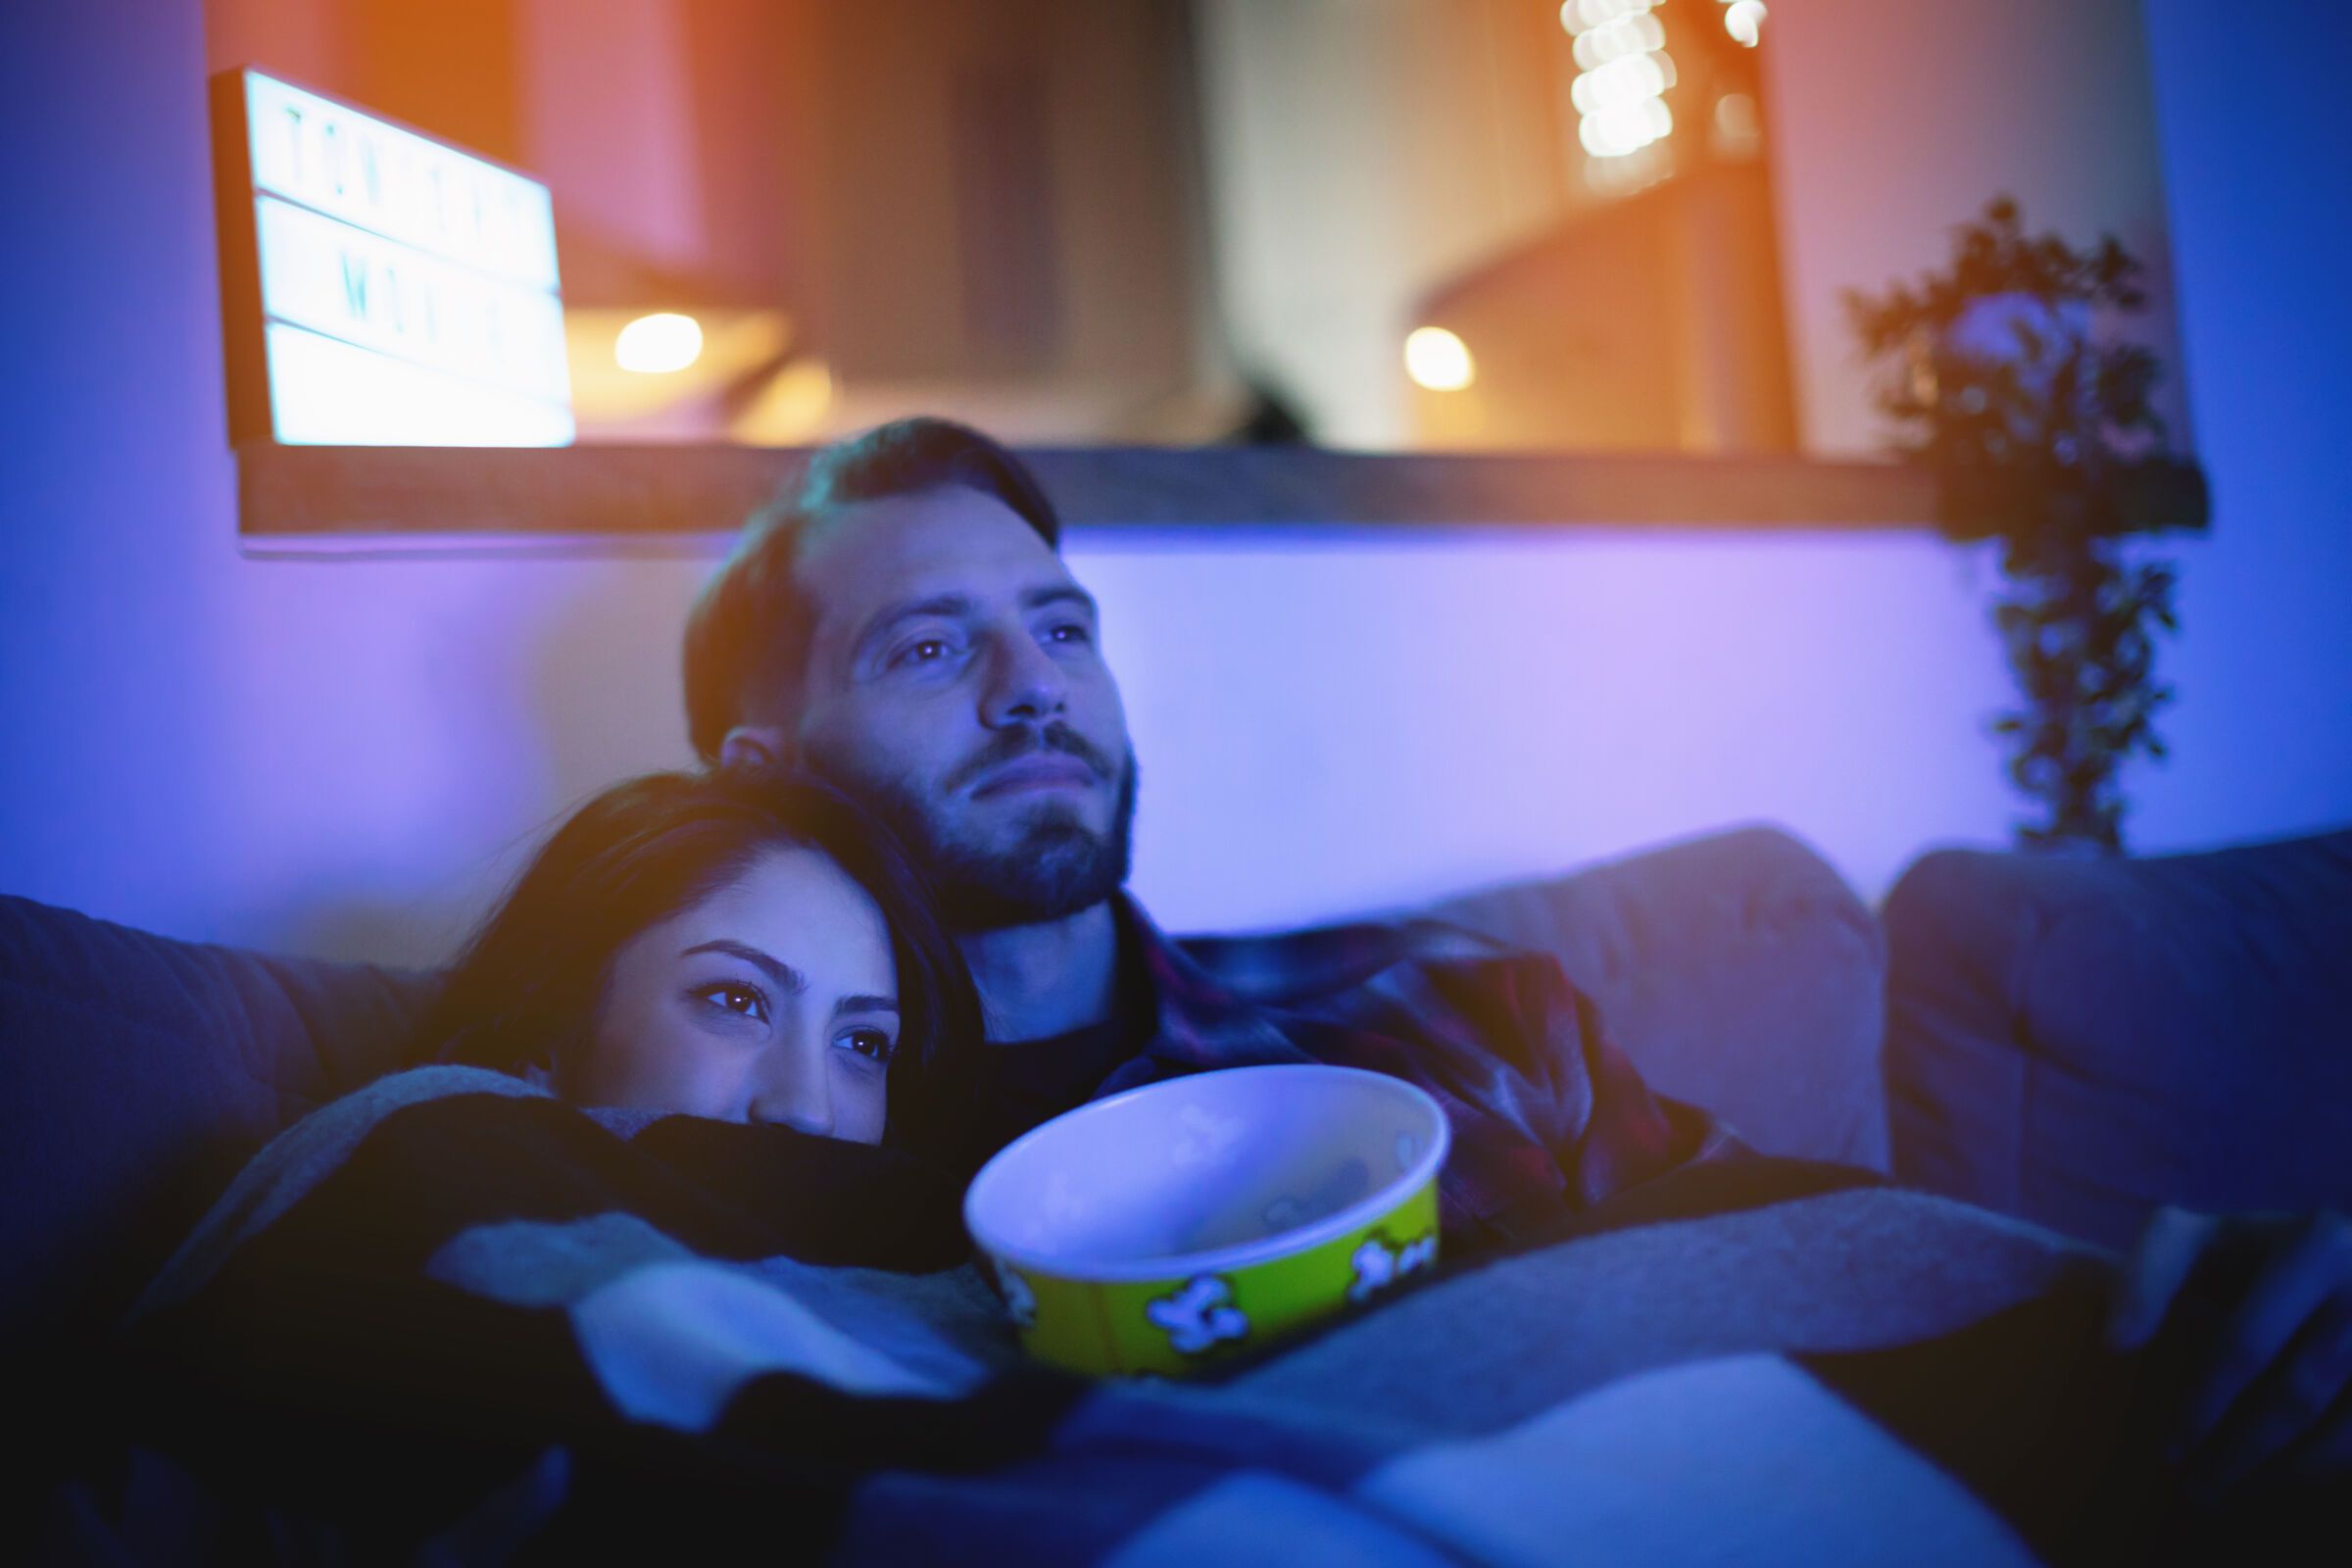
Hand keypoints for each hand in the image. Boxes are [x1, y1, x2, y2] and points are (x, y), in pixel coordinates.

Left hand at [2108, 1207, 2351, 1502]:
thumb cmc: (2256, 1253)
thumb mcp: (2200, 1240)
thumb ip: (2151, 1273)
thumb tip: (2118, 1342)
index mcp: (2314, 1245)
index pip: (2247, 1344)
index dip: (2203, 1403)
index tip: (2169, 1451)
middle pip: (2294, 1397)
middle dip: (2237, 1453)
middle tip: (2193, 1491)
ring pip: (2336, 1430)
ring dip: (2282, 1472)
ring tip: (2229, 1495)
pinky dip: (2324, 1468)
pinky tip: (2287, 1483)